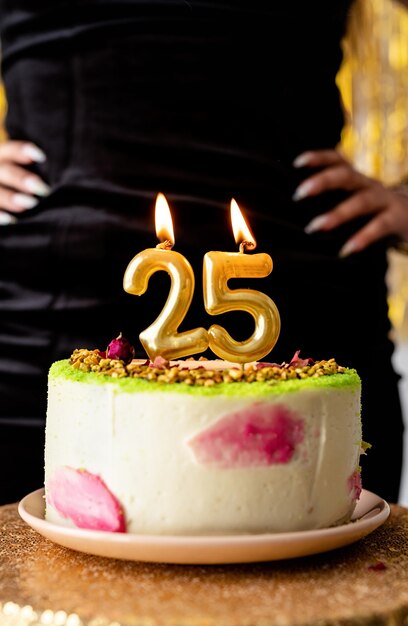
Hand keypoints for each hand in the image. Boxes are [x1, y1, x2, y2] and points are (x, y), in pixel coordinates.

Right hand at [0, 140, 49, 224]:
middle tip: (42, 189)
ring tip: (31, 204)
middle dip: (22, 179)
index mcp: (3, 158)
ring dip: (11, 197)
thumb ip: (41, 172)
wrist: (2, 203)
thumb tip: (65, 175)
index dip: (23, 151)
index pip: (11, 151)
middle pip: (5, 171)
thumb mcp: (31, 173)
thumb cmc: (28, 186)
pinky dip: (0, 215)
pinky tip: (11, 220)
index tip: (42, 157)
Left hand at [292, 149, 407, 256]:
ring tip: (314, 227)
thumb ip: (332, 203)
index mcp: (356, 180)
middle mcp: (369, 185)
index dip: (319, 157)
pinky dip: (363, 237)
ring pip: (361, 201)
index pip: (338, 160)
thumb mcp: (355, 201)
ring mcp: (385, 201)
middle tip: (299, 194)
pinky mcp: (397, 219)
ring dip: (337, 214)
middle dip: (322, 182)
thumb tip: (291, 218)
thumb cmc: (374, 213)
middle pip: (346, 176)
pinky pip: (380, 226)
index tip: (297, 162)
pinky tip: (346, 250)